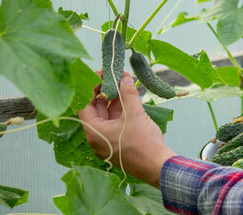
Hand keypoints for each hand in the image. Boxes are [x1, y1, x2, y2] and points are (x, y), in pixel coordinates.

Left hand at [78, 71, 175, 187]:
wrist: (158, 167)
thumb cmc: (143, 143)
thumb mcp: (135, 114)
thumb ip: (128, 94)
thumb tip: (124, 78)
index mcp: (94, 132)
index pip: (84, 105)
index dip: (91, 88)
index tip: (101, 75)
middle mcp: (97, 138)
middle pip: (95, 110)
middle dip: (105, 92)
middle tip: (113, 76)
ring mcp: (108, 142)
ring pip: (107, 116)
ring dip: (114, 100)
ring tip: (124, 83)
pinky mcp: (119, 144)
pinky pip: (115, 124)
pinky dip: (121, 111)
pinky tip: (129, 98)